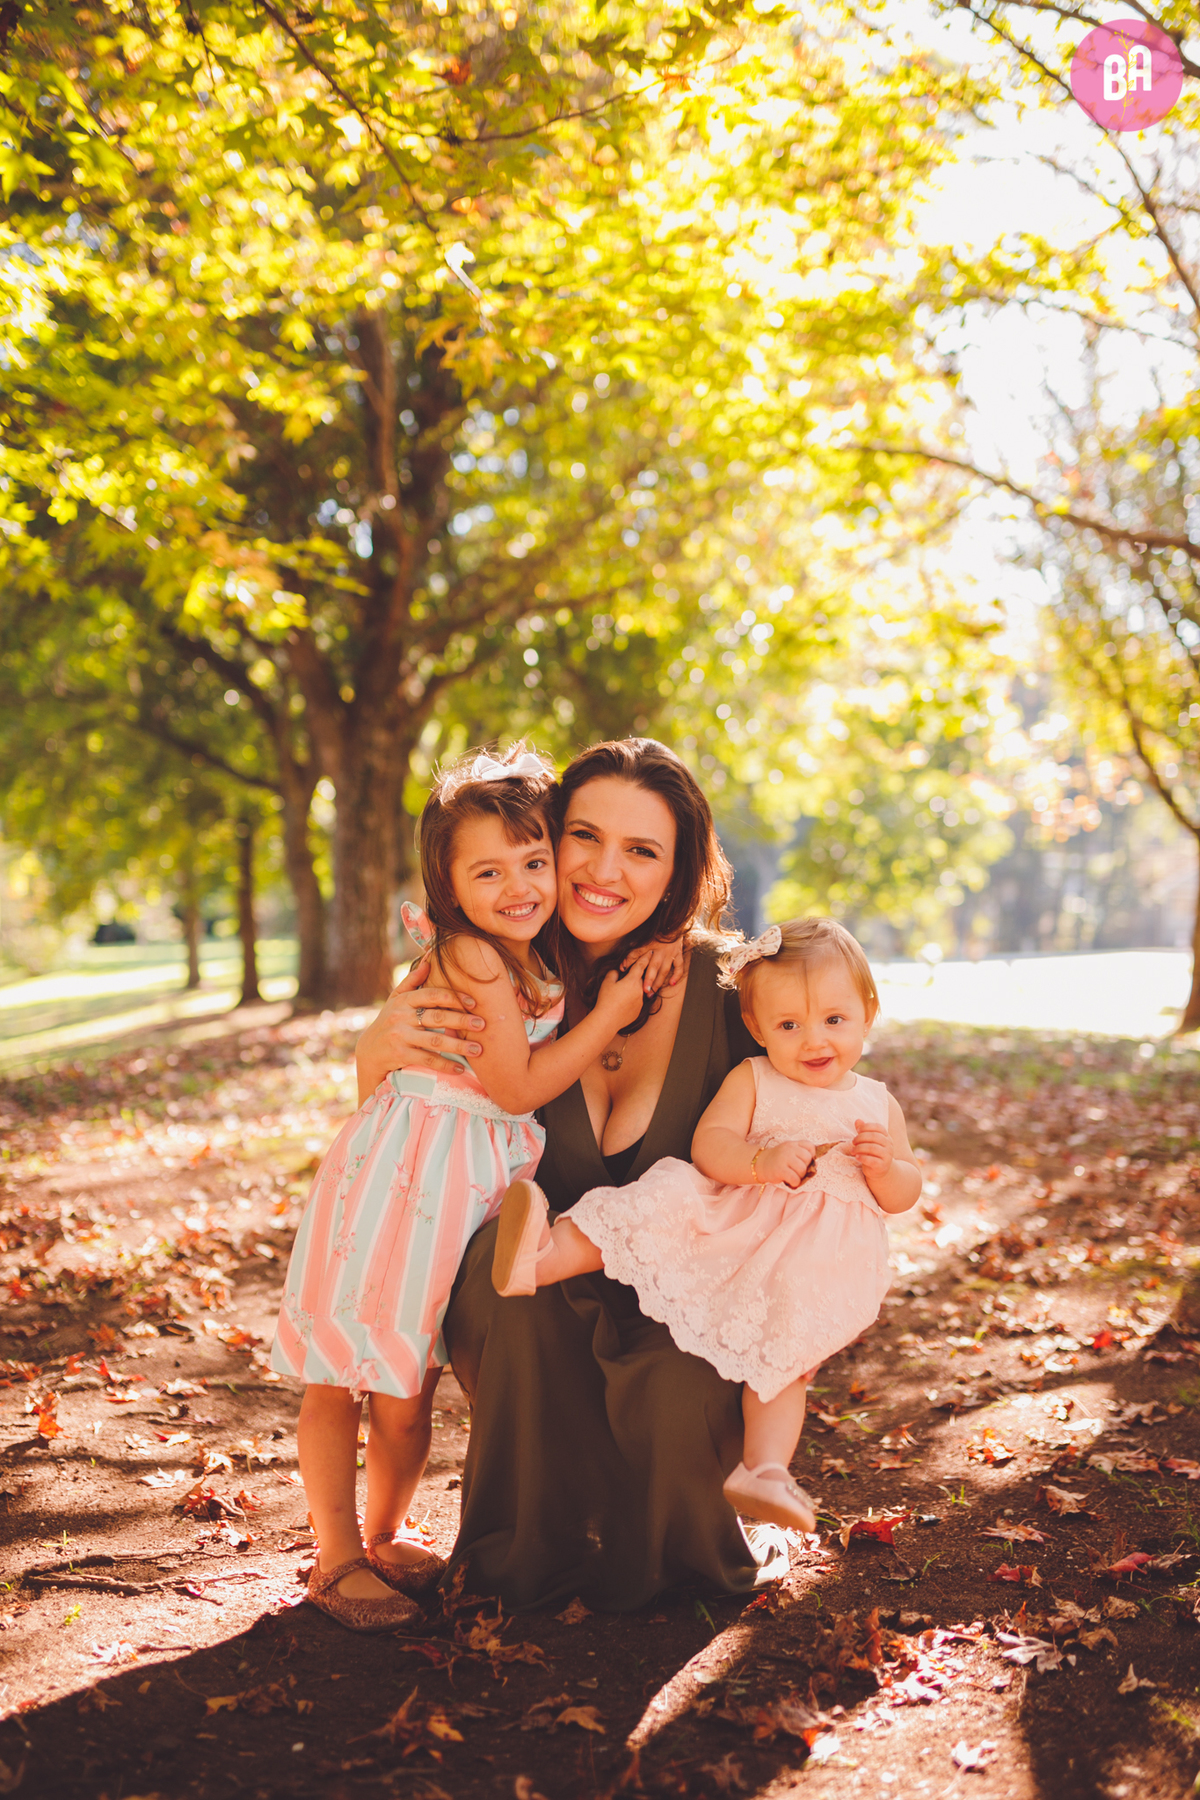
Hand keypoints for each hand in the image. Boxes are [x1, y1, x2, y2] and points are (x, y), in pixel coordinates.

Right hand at [355, 958, 485, 1085]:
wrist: (368, 1052)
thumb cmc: (388, 1022)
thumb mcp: (396, 999)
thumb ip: (413, 981)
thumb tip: (429, 958)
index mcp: (404, 1001)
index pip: (432, 995)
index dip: (454, 997)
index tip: (474, 1003)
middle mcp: (401, 1017)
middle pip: (437, 1017)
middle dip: (462, 1021)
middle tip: (483, 1025)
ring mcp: (400, 1036)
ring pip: (435, 1040)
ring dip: (458, 1045)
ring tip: (478, 1049)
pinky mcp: (400, 1055)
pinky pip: (427, 1060)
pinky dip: (444, 1065)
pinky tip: (460, 1068)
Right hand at [597, 950, 654, 1029]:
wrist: (608, 1020)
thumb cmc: (606, 999)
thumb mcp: (607, 983)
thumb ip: (613, 973)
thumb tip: (617, 971)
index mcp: (632, 981)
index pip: (641, 965)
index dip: (645, 958)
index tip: (650, 952)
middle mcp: (639, 990)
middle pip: (641, 978)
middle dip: (636, 976)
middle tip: (630, 974)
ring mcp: (640, 1001)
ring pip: (639, 990)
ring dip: (634, 988)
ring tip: (623, 992)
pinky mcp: (639, 1010)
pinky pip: (637, 1001)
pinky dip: (632, 999)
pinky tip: (623, 1002)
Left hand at [624, 935, 685, 993]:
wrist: (673, 923)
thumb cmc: (656, 931)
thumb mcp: (643, 937)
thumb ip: (633, 951)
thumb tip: (622, 965)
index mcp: (649, 945)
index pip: (638, 954)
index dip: (630, 961)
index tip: (623, 970)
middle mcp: (660, 951)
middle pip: (653, 967)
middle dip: (649, 979)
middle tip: (644, 991)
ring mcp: (670, 953)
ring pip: (664, 970)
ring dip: (659, 982)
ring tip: (652, 992)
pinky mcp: (678, 954)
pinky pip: (679, 966)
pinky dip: (676, 975)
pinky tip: (672, 983)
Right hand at [755, 1139, 816, 1188]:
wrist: (760, 1164)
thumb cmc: (779, 1160)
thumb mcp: (790, 1152)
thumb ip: (802, 1155)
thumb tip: (815, 1165)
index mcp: (793, 1144)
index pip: (810, 1147)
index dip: (811, 1156)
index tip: (804, 1161)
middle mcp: (789, 1149)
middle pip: (808, 1159)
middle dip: (805, 1167)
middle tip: (797, 1170)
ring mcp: (784, 1158)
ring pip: (802, 1169)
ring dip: (800, 1176)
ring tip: (793, 1176)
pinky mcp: (780, 1170)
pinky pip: (795, 1178)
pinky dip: (795, 1182)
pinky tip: (790, 1181)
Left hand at [850, 1120, 892, 1178]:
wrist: (879, 1171)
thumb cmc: (872, 1154)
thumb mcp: (868, 1142)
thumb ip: (863, 1131)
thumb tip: (857, 1120)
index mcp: (886, 1137)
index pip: (879, 1127)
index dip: (867, 1126)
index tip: (857, 1130)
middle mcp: (889, 1145)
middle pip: (874, 1137)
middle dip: (861, 1137)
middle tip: (853, 1141)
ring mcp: (887, 1156)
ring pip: (873, 1148)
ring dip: (860, 1148)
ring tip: (852, 1150)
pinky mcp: (882, 1166)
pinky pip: (872, 1160)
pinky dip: (863, 1157)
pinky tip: (857, 1157)